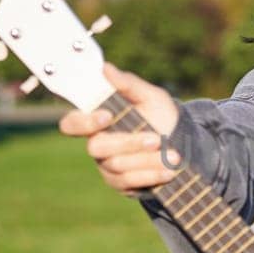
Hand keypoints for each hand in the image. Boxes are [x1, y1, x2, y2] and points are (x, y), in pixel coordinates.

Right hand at [58, 63, 181, 197]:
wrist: (182, 143)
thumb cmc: (160, 115)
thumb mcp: (151, 96)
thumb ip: (129, 84)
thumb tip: (106, 68)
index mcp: (98, 120)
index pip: (72, 123)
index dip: (84, 122)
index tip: (108, 116)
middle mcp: (98, 143)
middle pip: (97, 147)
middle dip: (129, 143)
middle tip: (156, 139)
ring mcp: (107, 166)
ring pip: (117, 166)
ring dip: (148, 160)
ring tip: (174, 155)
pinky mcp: (121, 184)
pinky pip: (130, 182)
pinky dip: (151, 175)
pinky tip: (169, 171)